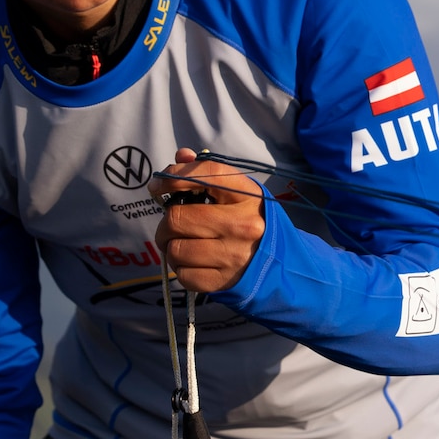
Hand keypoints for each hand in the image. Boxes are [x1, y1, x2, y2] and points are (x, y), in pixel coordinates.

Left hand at [151, 149, 266, 291]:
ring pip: (175, 249)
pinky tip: (193, 262)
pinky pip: (183, 274)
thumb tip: (181, 156)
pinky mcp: (224, 281)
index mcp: (247, 196)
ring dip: (171, 247)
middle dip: (167, 222)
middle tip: (173, 225)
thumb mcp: (240, 192)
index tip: (157, 187)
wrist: (281, 263)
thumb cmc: (252, 221)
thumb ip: (208, 172)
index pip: (205, 174)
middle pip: (177, 218)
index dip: (173, 177)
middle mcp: (243, 225)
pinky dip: (181, 268)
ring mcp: (234, 256)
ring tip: (183, 244)